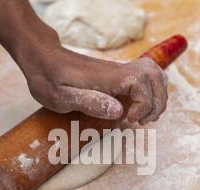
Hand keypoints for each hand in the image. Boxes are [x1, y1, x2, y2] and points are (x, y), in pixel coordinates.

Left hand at [21, 46, 168, 124]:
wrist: (42, 58)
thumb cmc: (48, 78)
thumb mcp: (59, 96)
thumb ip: (89, 102)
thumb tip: (119, 111)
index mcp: (106, 76)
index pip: (142, 82)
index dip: (143, 104)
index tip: (129, 119)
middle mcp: (117, 70)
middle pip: (155, 77)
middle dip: (156, 103)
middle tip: (140, 121)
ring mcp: (119, 69)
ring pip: (155, 74)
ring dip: (157, 97)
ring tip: (144, 116)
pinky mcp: (118, 72)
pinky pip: (147, 75)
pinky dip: (152, 91)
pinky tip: (140, 106)